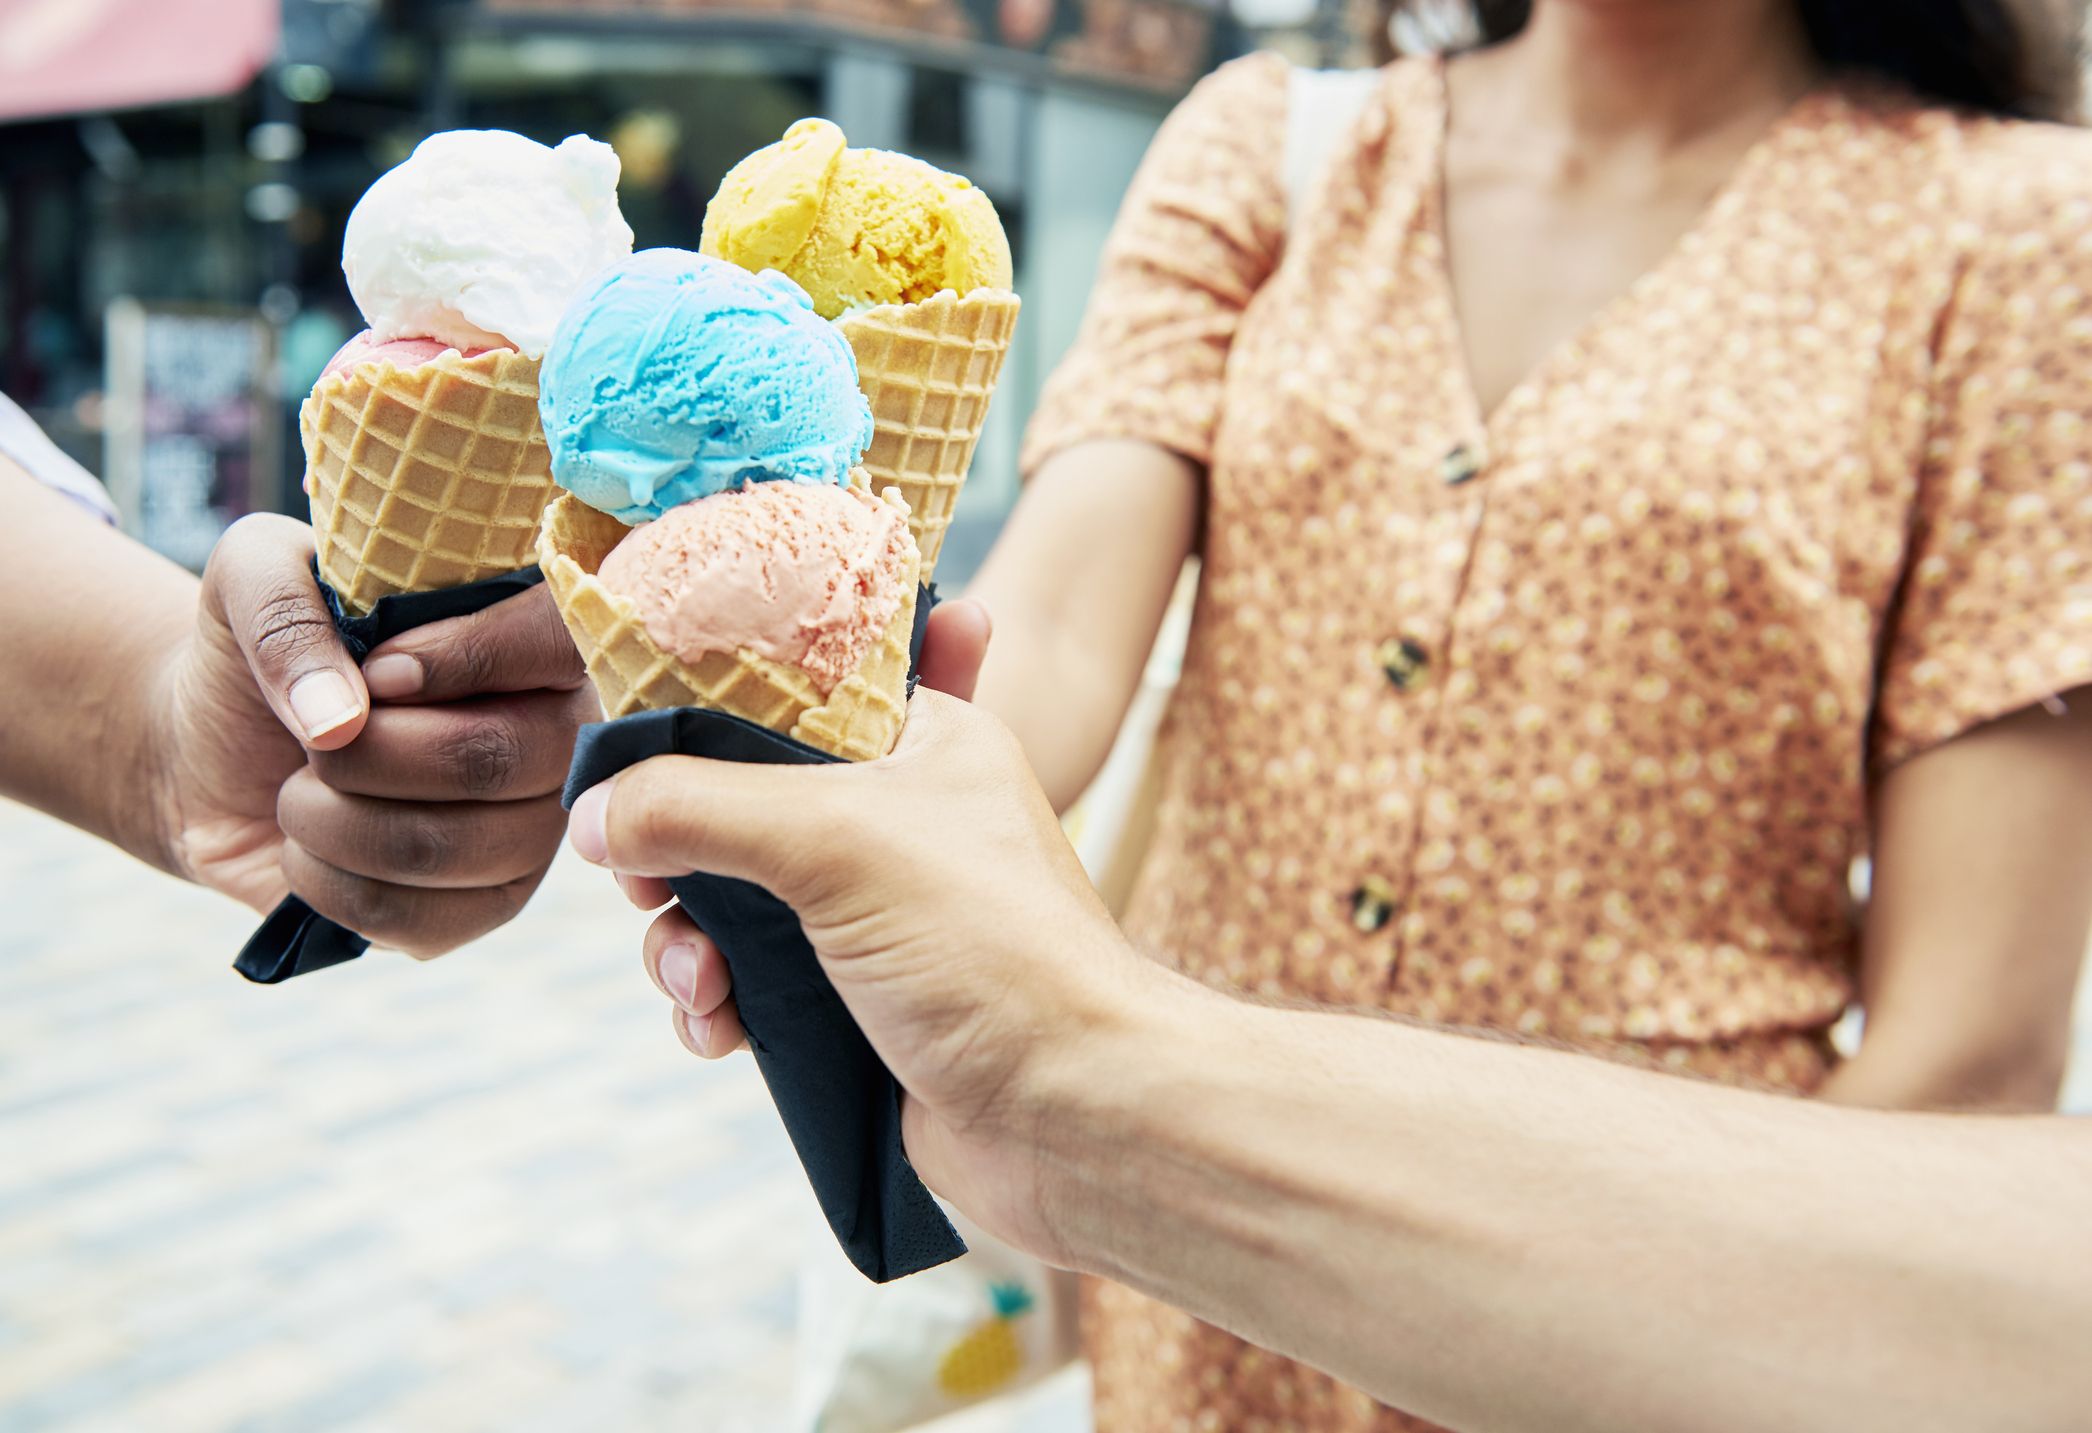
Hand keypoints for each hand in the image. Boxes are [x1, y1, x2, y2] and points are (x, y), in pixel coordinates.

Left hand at [158, 514, 593, 954]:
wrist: (212, 755)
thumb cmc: (261, 651)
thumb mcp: (248, 580)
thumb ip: (285, 615)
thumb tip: (339, 720)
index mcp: (524, 632)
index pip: (557, 636)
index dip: (465, 659)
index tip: (375, 673)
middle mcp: (553, 730)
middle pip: (496, 757)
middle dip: (367, 755)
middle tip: (315, 744)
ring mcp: (530, 828)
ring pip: (449, 848)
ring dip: (332, 822)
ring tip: (300, 794)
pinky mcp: (486, 906)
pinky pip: (421, 921)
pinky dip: (330, 888)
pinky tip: (312, 854)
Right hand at [567, 599, 1153, 1260]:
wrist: (1073, 1118)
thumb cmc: (991, 950)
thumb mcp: (835, 840)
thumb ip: (700, 805)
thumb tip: (593, 810)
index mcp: (923, 740)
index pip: (798, 682)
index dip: (714, 703)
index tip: (646, 730)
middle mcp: (897, 819)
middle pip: (738, 798)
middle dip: (679, 845)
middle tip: (652, 879)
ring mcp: (872, 918)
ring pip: (729, 900)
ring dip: (688, 940)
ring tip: (705, 980)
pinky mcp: (851, 1005)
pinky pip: (746, 985)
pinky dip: (717, 1005)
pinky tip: (721, 1029)